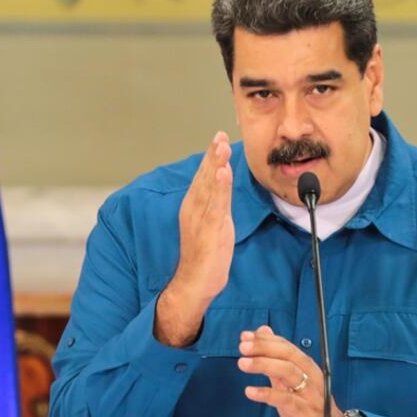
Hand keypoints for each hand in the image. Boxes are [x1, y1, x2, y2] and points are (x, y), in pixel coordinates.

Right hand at [154, 132, 233, 346]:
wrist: (195, 282)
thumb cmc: (205, 255)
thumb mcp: (213, 224)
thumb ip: (216, 204)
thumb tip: (222, 187)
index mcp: (193, 206)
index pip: (203, 177)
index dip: (210, 157)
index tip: (218, 137)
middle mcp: (193, 209)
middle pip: (204, 177)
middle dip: (212, 155)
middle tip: (220, 134)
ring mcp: (200, 219)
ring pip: (208, 187)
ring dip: (215, 165)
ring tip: (221, 146)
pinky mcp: (209, 229)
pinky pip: (215, 204)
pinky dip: (218, 187)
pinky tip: (222, 173)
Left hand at [237, 326, 358, 416]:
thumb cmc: (308, 405)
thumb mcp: (290, 380)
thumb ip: (276, 357)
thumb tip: (263, 330)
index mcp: (306, 366)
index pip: (286, 346)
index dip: (265, 340)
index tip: (245, 336)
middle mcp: (310, 375)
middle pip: (288, 355)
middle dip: (264, 348)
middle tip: (242, 347)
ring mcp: (309, 393)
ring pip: (288, 372)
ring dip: (264, 365)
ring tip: (242, 363)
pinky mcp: (305, 411)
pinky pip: (285, 399)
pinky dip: (267, 393)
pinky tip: (250, 391)